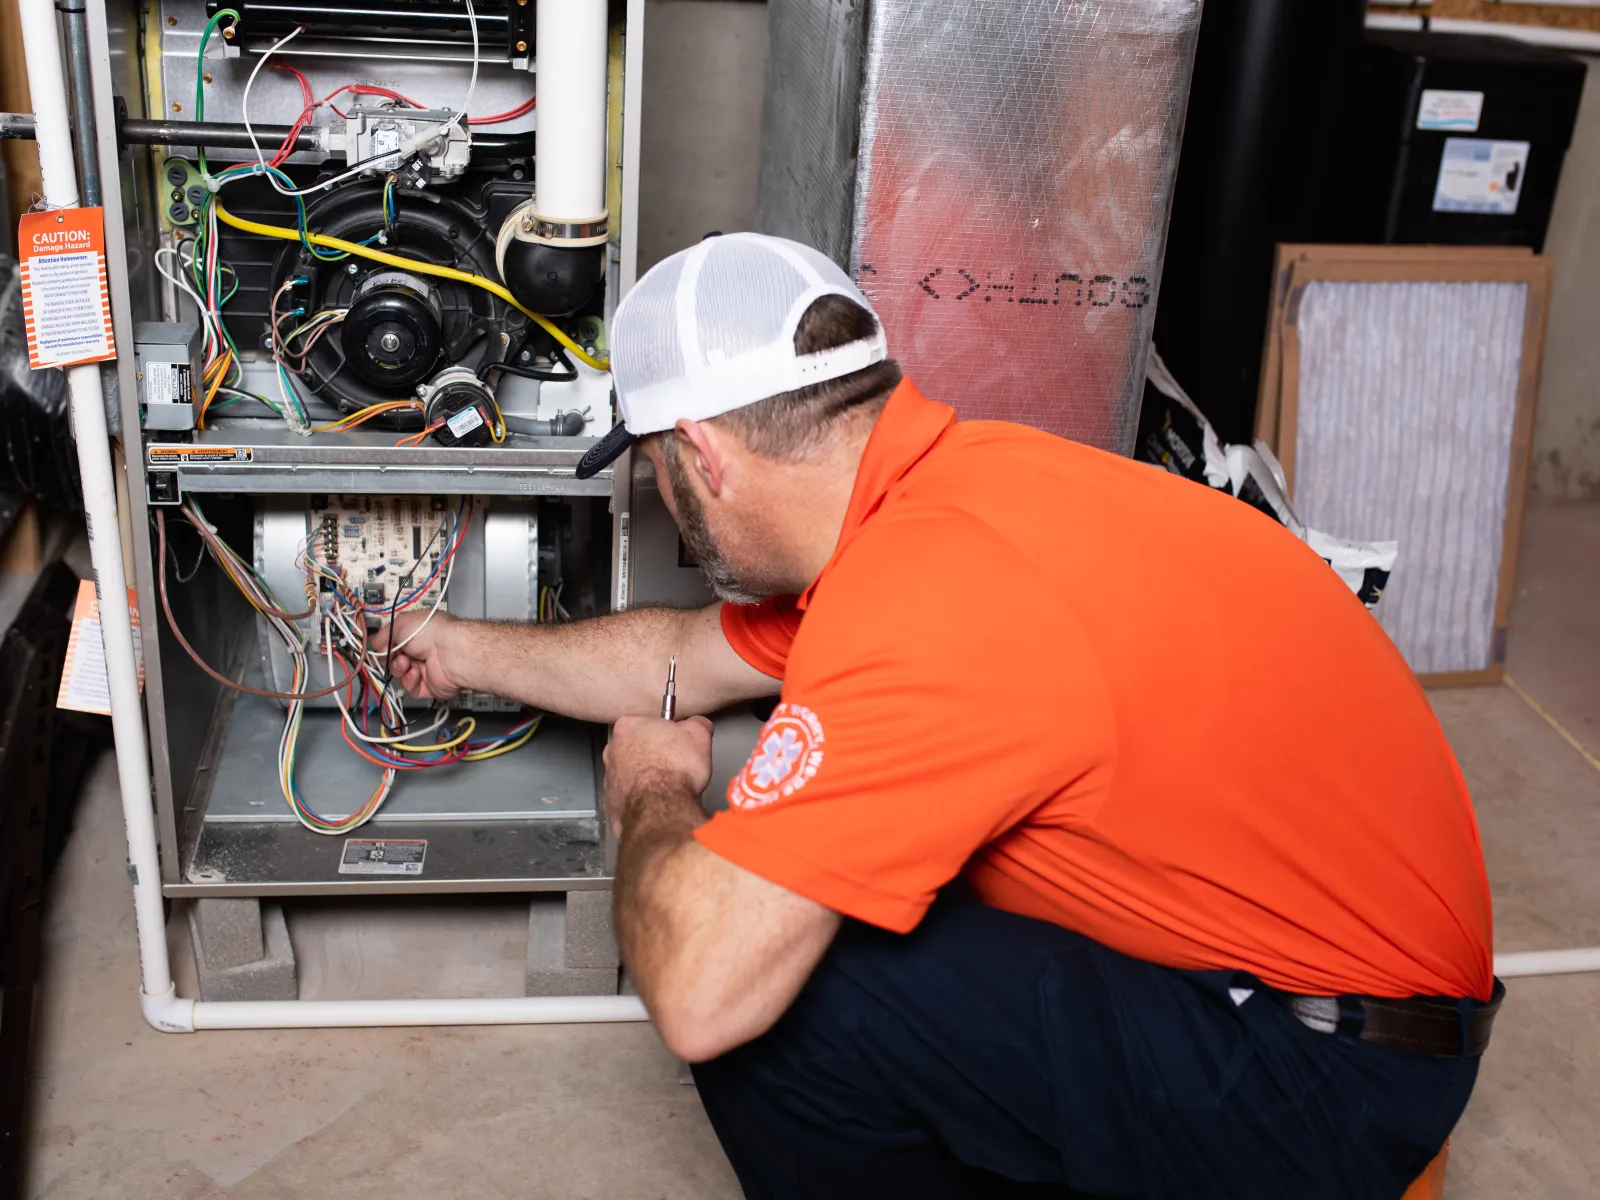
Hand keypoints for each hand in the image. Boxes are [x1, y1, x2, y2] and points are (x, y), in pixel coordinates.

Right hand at [372, 609, 464, 700]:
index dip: (384, 647)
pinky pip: (411, 688)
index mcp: (415, 633)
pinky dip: (410, 681)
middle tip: (394, 654)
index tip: (376, 650)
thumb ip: (383, 636)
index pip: (393, 642)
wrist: (450, 651)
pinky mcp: (429, 685)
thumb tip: (375, 645)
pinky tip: (416, 673)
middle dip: (390, 658)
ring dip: (399, 669)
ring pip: (401, 675)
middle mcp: (421, 650)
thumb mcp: (399, 624)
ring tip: (407, 663)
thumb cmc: (431, 632)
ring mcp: (425, 668)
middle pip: (394, 660)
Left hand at [603, 715, 714, 838]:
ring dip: (644, 777)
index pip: (646, 723)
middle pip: (635, 747)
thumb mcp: (698, 735)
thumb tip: (698, 725)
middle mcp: (612, 750)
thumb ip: (696, 724)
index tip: (676, 742)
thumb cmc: (674, 769)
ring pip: (629, 773)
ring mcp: (609, 777)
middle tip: (673, 764)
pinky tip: (656, 801)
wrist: (661, 807)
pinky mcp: (611, 801)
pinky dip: (640, 798)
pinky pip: (628, 796)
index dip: (665, 734)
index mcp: (628, 727)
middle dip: (652, 754)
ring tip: (666, 785)